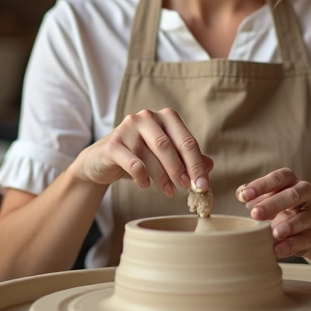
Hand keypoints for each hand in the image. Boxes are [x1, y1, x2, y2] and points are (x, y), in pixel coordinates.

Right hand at [72, 108, 211, 196]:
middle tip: (188, 189)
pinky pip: (133, 163)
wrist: (101, 160)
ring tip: (170, 192)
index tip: (203, 185)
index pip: (187, 141)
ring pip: (152, 155)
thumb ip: (185, 158)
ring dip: (164, 177)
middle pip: (170, 146)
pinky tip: (145, 185)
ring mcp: (128, 128)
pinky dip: (142, 177)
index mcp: (165, 117)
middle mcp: (147, 117)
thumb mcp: (164, 156)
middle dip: (181, 170)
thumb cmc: (138, 155)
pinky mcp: (113, 144)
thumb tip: (210, 166)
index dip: (196, 164)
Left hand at [237, 168, 310, 258]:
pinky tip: (277, 250)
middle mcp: (306, 193)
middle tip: (255, 214)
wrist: (304, 227)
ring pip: (303, 218)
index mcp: (292, 181)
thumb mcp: (266, 198)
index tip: (245, 196)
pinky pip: (305, 239)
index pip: (279, 177)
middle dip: (272, 204)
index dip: (262, 185)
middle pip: (293, 195)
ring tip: (273, 233)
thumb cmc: (280, 208)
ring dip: (287, 225)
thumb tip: (241, 194)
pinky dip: (291, 245)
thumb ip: (252, 195)